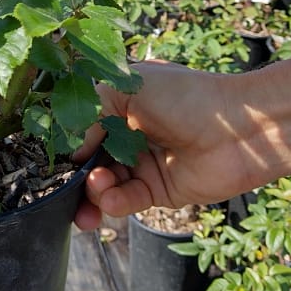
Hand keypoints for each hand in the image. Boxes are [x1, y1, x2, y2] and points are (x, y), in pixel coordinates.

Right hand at [73, 63, 249, 229]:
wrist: (241, 128)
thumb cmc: (187, 96)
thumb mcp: (128, 86)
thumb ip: (90, 111)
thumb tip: (72, 148)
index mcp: (120, 102)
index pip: (81, 125)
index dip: (66, 142)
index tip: (49, 157)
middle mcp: (129, 132)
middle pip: (87, 159)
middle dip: (74, 174)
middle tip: (63, 186)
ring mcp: (143, 163)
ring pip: (103, 184)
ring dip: (92, 190)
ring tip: (97, 186)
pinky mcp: (158, 192)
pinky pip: (126, 201)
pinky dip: (114, 203)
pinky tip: (110, 200)